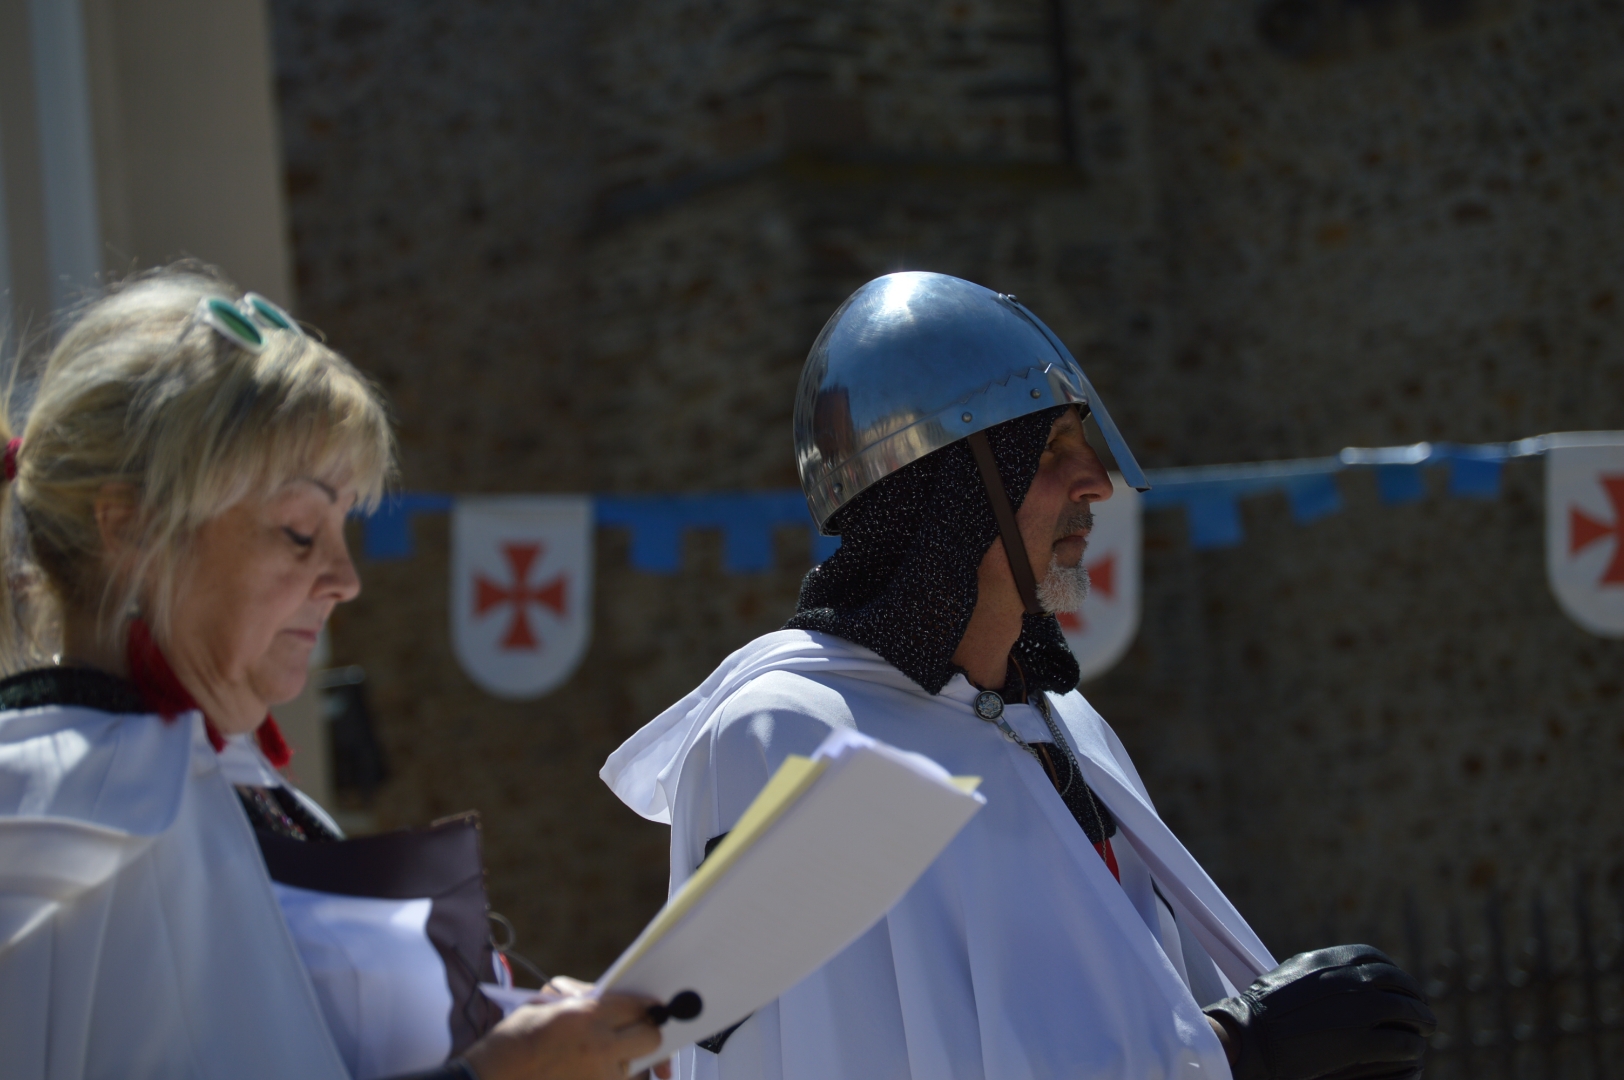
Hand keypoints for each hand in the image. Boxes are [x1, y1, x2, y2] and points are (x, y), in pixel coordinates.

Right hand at [463, 989, 668, 1079]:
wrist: (491, 1079)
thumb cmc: (515, 1039)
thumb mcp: (547, 1002)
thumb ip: (582, 997)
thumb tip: (609, 995)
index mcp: (587, 1015)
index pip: (638, 1007)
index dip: (647, 1006)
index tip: (651, 1008)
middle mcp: (599, 1047)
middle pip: (650, 1038)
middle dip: (647, 1033)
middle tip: (637, 1033)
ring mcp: (599, 1077)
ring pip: (636, 1067)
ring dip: (629, 1061)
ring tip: (603, 1057)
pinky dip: (616, 1077)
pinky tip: (596, 1071)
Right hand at [1203, 944, 1435, 1079]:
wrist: (1253, 1036)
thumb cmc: (1264, 1009)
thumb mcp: (1293, 973)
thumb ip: (1321, 970)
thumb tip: (1337, 969)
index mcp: (1332, 960)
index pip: (1377, 960)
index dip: (1395, 973)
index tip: (1401, 985)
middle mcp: (1351, 979)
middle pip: (1398, 984)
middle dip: (1415, 995)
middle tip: (1422, 1009)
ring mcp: (1360, 1010)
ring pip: (1408, 1012)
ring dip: (1422, 1021)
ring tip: (1427, 1030)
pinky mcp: (1363, 1042)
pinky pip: (1402, 1042)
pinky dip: (1412, 1046)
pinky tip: (1414, 1052)